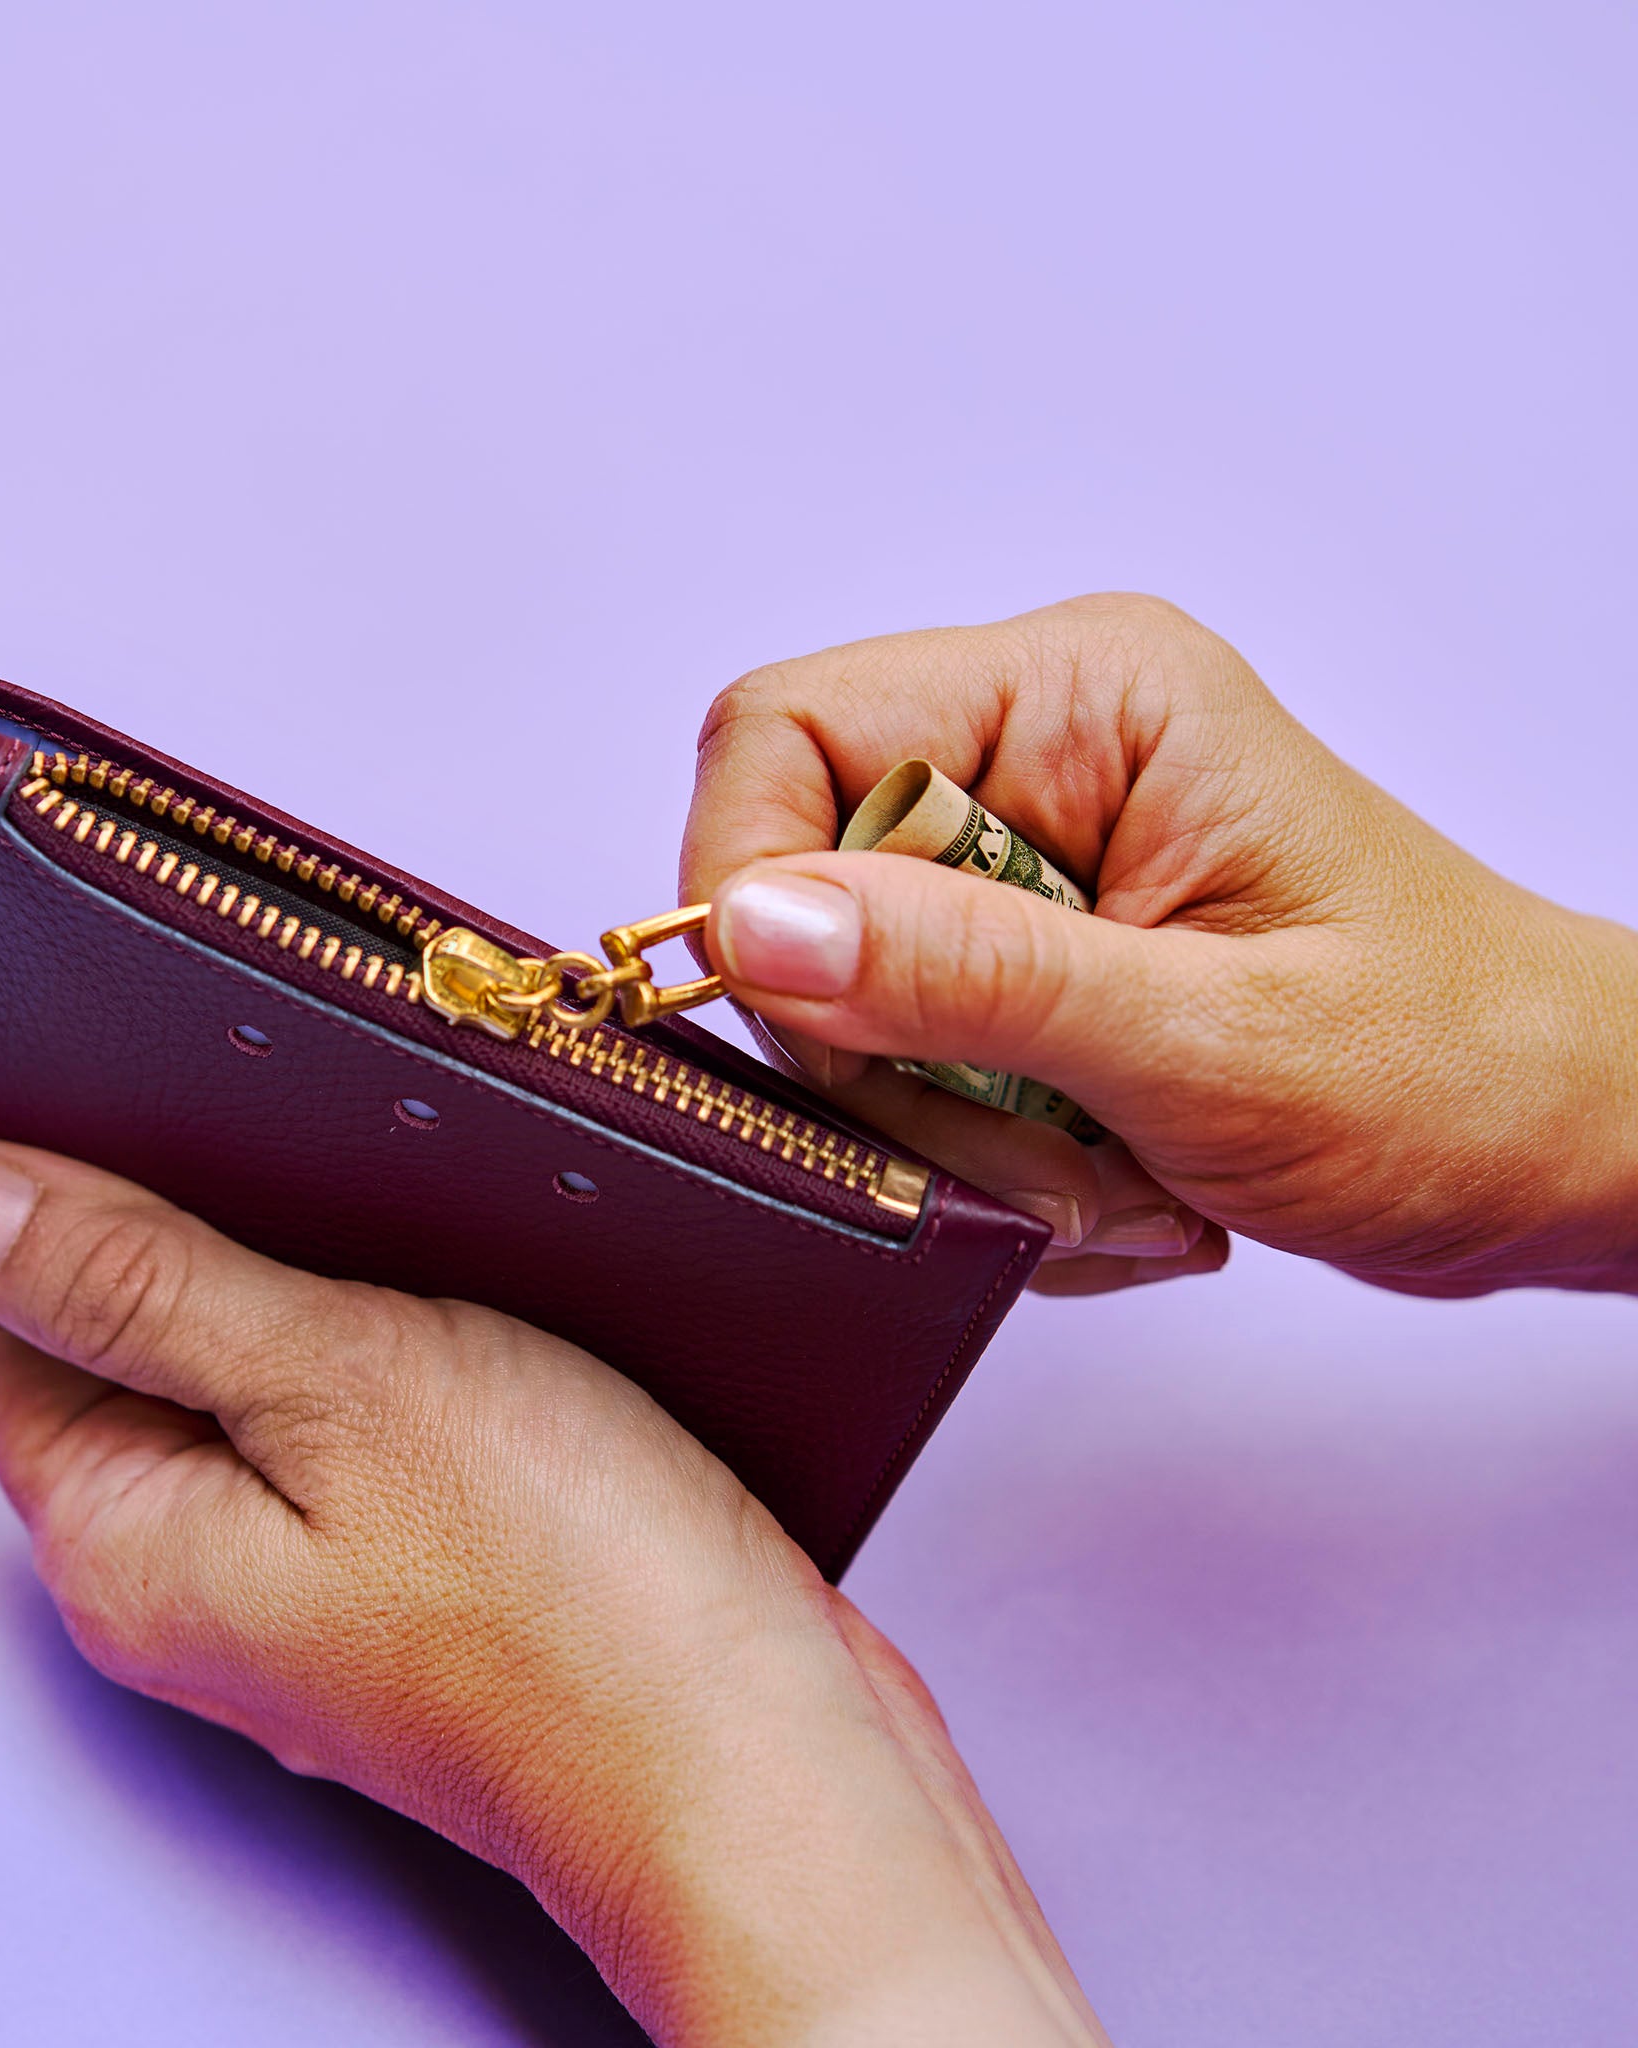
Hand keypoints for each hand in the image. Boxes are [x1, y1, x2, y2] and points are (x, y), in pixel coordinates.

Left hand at [0, 1141, 1110, 2047]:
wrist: (763, 1759)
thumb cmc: (570, 1599)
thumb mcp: (336, 1381)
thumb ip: (137, 1285)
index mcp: (127, 1543)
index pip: (18, 1327)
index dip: (88, 1205)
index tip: (187, 1120)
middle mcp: (201, 1581)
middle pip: (148, 1349)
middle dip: (234, 1236)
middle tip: (341, 1165)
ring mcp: (318, 1588)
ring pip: (278, 1377)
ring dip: (344, 1286)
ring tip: (440, 1225)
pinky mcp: (426, 1577)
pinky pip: (377, 1426)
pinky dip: (422, 1350)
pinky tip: (500, 1304)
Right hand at [681, 595, 1637, 1297]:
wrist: (1553, 1141)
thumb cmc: (1452, 1066)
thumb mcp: (1208, 1038)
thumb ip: (970, 975)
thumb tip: (754, 924)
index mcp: (1085, 698)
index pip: (788, 732)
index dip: (749, 886)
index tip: (821, 1039)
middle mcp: (1039, 753)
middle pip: (799, 887)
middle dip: (891, 1063)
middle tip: (1031, 1159)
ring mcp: (1024, 860)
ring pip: (843, 1003)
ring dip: (948, 1134)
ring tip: (1108, 1178)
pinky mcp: (1024, 955)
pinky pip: (905, 1065)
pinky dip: (980, 1158)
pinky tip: (1111, 1176)